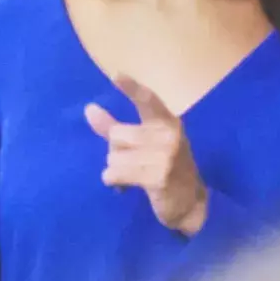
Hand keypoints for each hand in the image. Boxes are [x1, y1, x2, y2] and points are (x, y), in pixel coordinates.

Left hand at [84, 76, 208, 234]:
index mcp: (167, 122)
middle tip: (130, 163)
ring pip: (114, 157)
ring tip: (132, 177)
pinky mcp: (157, 177)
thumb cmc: (164, 170)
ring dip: (115, 170)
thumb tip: (89, 109)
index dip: (132, 88)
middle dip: (116, 152)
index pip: (148, 100)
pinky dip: (114, 182)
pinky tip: (125, 187)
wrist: (190, 205)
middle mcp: (168, 135)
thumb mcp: (145, 144)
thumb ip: (115, 127)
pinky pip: (115, 174)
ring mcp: (165, 156)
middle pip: (117, 135)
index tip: (116, 75)